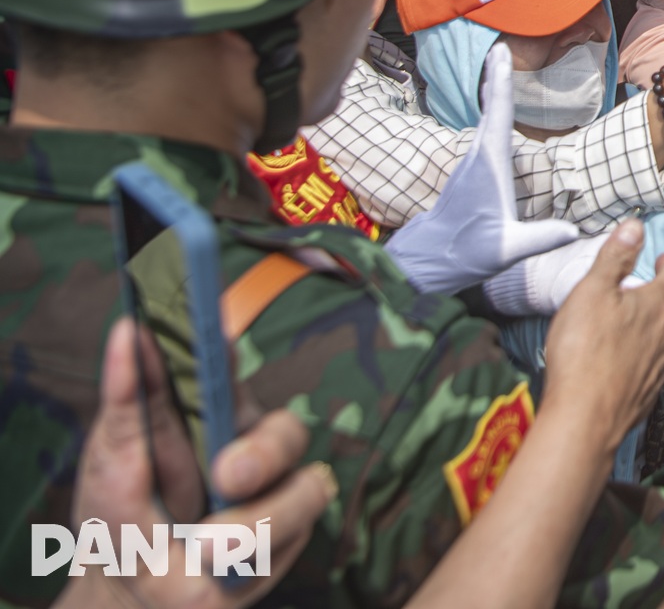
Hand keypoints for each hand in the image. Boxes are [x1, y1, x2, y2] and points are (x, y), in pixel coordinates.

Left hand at [54, 319, 335, 608]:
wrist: (132, 592)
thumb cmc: (121, 519)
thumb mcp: (110, 463)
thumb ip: (125, 401)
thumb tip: (127, 327)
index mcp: (210, 414)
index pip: (230, 371)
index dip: (230, 353)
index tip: (216, 336)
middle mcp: (253, 444)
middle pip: (285, 432)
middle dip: (262, 456)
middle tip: (225, 479)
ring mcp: (278, 489)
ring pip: (306, 487)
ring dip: (258, 522)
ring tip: (207, 550)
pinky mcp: (292, 532)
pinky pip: (302, 531)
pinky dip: (263, 550)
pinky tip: (227, 564)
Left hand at [385, 45, 581, 294]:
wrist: (430, 259)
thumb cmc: (466, 252)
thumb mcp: (506, 248)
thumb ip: (540, 238)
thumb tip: (574, 232)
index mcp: (488, 165)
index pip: (498, 115)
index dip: (501, 83)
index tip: (501, 54)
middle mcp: (477, 158)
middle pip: (489, 108)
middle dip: (496, 77)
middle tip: (501, 47)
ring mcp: (470, 164)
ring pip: (484, 120)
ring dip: (492, 93)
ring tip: (498, 68)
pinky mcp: (469, 173)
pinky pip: (483, 133)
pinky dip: (490, 113)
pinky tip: (494, 113)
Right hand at [540, 220, 663, 457]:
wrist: (585, 418)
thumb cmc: (585, 349)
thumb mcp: (593, 290)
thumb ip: (615, 257)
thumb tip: (636, 225)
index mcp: (657, 306)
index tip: (663, 258)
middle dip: (663, 295)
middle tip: (646, 289)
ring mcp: (659, 368)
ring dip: (653, 328)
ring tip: (632, 323)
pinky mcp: (646, 394)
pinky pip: (651, 368)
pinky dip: (642, 358)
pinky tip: (624, 362)